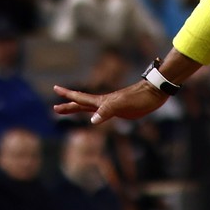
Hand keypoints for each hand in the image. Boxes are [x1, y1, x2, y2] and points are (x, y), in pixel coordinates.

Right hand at [53, 80, 167, 124]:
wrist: (155, 93)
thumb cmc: (139, 98)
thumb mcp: (122, 105)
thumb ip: (106, 112)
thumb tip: (92, 121)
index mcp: (102, 101)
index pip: (81, 98)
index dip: (68, 95)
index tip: (55, 89)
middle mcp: (105, 103)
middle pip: (82, 104)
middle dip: (68, 106)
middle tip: (54, 108)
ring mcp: (112, 106)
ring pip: (91, 108)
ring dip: (79, 109)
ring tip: (69, 110)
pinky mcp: (121, 110)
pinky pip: (103, 112)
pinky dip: (96, 114)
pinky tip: (96, 116)